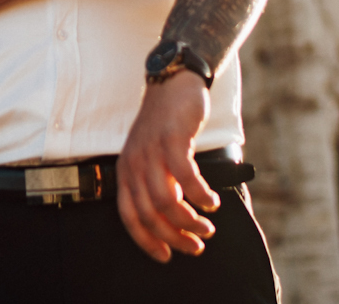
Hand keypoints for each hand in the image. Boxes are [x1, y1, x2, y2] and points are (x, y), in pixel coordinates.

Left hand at [117, 72, 217, 261]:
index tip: (166, 256)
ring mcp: (152, 151)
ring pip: (168, 201)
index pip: (130, 216)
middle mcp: (134, 164)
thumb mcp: (151, 155)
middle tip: (196, 246)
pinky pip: (186, 178)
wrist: (173, 82)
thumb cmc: (166, 124)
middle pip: (151, 214)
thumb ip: (157, 183)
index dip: (146, 241)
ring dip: (190, 220)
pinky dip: (201, 195)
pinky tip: (212, 202)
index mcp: (126, 171)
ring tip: (207, 226)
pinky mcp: (172, 140)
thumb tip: (174, 219)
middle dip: (175, 237)